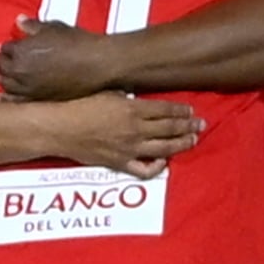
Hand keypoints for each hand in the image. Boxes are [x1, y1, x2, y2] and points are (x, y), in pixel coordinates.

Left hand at [0, 13, 118, 99]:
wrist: (96, 64)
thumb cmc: (76, 42)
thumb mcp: (53, 27)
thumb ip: (33, 26)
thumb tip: (19, 21)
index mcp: (21, 50)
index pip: (5, 49)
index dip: (5, 47)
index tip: (5, 47)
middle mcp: (20, 70)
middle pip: (2, 67)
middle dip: (0, 62)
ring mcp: (28, 88)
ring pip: (6, 84)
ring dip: (1, 79)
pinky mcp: (38, 100)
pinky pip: (16, 101)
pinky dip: (6, 98)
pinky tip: (1, 97)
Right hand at [45, 91, 203, 175]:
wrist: (61, 129)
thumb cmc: (81, 106)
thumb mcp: (108, 93)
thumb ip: (128, 98)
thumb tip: (140, 99)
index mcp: (133, 109)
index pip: (165, 110)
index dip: (181, 111)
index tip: (191, 111)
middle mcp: (136, 129)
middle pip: (170, 128)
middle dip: (189, 126)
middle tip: (202, 124)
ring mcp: (130, 149)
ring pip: (164, 148)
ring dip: (182, 144)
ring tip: (193, 140)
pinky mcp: (121, 163)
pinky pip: (145, 170)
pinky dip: (158, 168)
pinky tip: (164, 162)